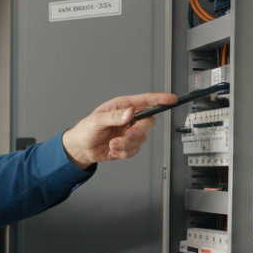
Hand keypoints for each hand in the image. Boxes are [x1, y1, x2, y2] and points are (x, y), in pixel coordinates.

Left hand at [61, 92, 176, 168]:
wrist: (81, 149)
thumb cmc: (86, 130)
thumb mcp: (97, 121)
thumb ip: (114, 116)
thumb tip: (129, 112)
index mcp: (122, 107)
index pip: (145, 101)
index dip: (159, 99)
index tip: (171, 99)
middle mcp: (129, 118)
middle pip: (148, 122)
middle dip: (137, 132)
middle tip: (125, 136)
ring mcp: (130, 132)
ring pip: (142, 138)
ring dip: (126, 145)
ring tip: (112, 144)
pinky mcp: (128, 145)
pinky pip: (135, 150)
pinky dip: (123, 153)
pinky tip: (113, 150)